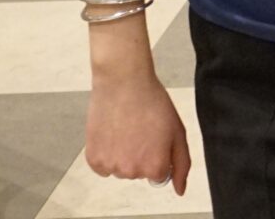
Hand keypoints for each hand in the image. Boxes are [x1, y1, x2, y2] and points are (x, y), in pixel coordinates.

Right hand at [86, 71, 190, 194]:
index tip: (156, 137)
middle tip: (142, 129)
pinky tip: (112, 133)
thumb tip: (180, 191)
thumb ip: (181, 164)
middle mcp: (131, 172)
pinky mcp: (93, 159)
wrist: (124, 83)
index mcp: (154, 167)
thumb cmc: (153, 103)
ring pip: (120, 169)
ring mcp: (110, 166)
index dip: (159, 154)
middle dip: (142, 155)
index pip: (159, 175)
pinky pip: (102, 167)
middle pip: (139, 173)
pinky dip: (107, 153)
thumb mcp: (178, 132)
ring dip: (123, 154)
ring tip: (127, 128)